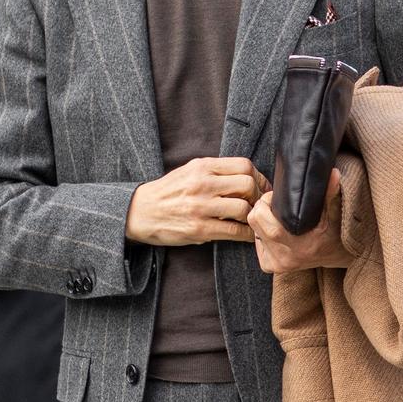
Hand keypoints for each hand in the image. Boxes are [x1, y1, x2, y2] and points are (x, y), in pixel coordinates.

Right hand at [125, 158, 269, 246]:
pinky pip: (233, 231)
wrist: (140, 212)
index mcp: (202, 166)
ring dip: (252, 217)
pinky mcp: (199, 228)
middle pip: (248, 185)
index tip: (262, 187)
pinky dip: (246, 235)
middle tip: (258, 205)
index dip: (259, 177)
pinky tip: (246, 235)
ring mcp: (201, 207)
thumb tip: (246, 177)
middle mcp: (202, 184)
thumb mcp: (188, 171)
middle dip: (258, 196)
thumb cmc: (167, 193)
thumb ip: (214, 171)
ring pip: (244, 208)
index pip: (244, 165)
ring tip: (250, 221)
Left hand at [248, 169, 349, 273]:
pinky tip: (278, 233)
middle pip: (254, 222)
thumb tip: (334, 173)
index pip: (260, 216)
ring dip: (263, 223)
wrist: (335, 255)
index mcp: (296, 245)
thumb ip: (331, 194)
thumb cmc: (334, 232)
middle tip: (276, 206)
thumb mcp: (334, 213)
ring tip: (279, 219)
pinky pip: (256, 243)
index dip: (266, 202)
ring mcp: (275, 264)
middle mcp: (283, 257)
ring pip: (254, 232)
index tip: (277, 198)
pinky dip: (263, 235)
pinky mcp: (269, 266)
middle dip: (262, 209)